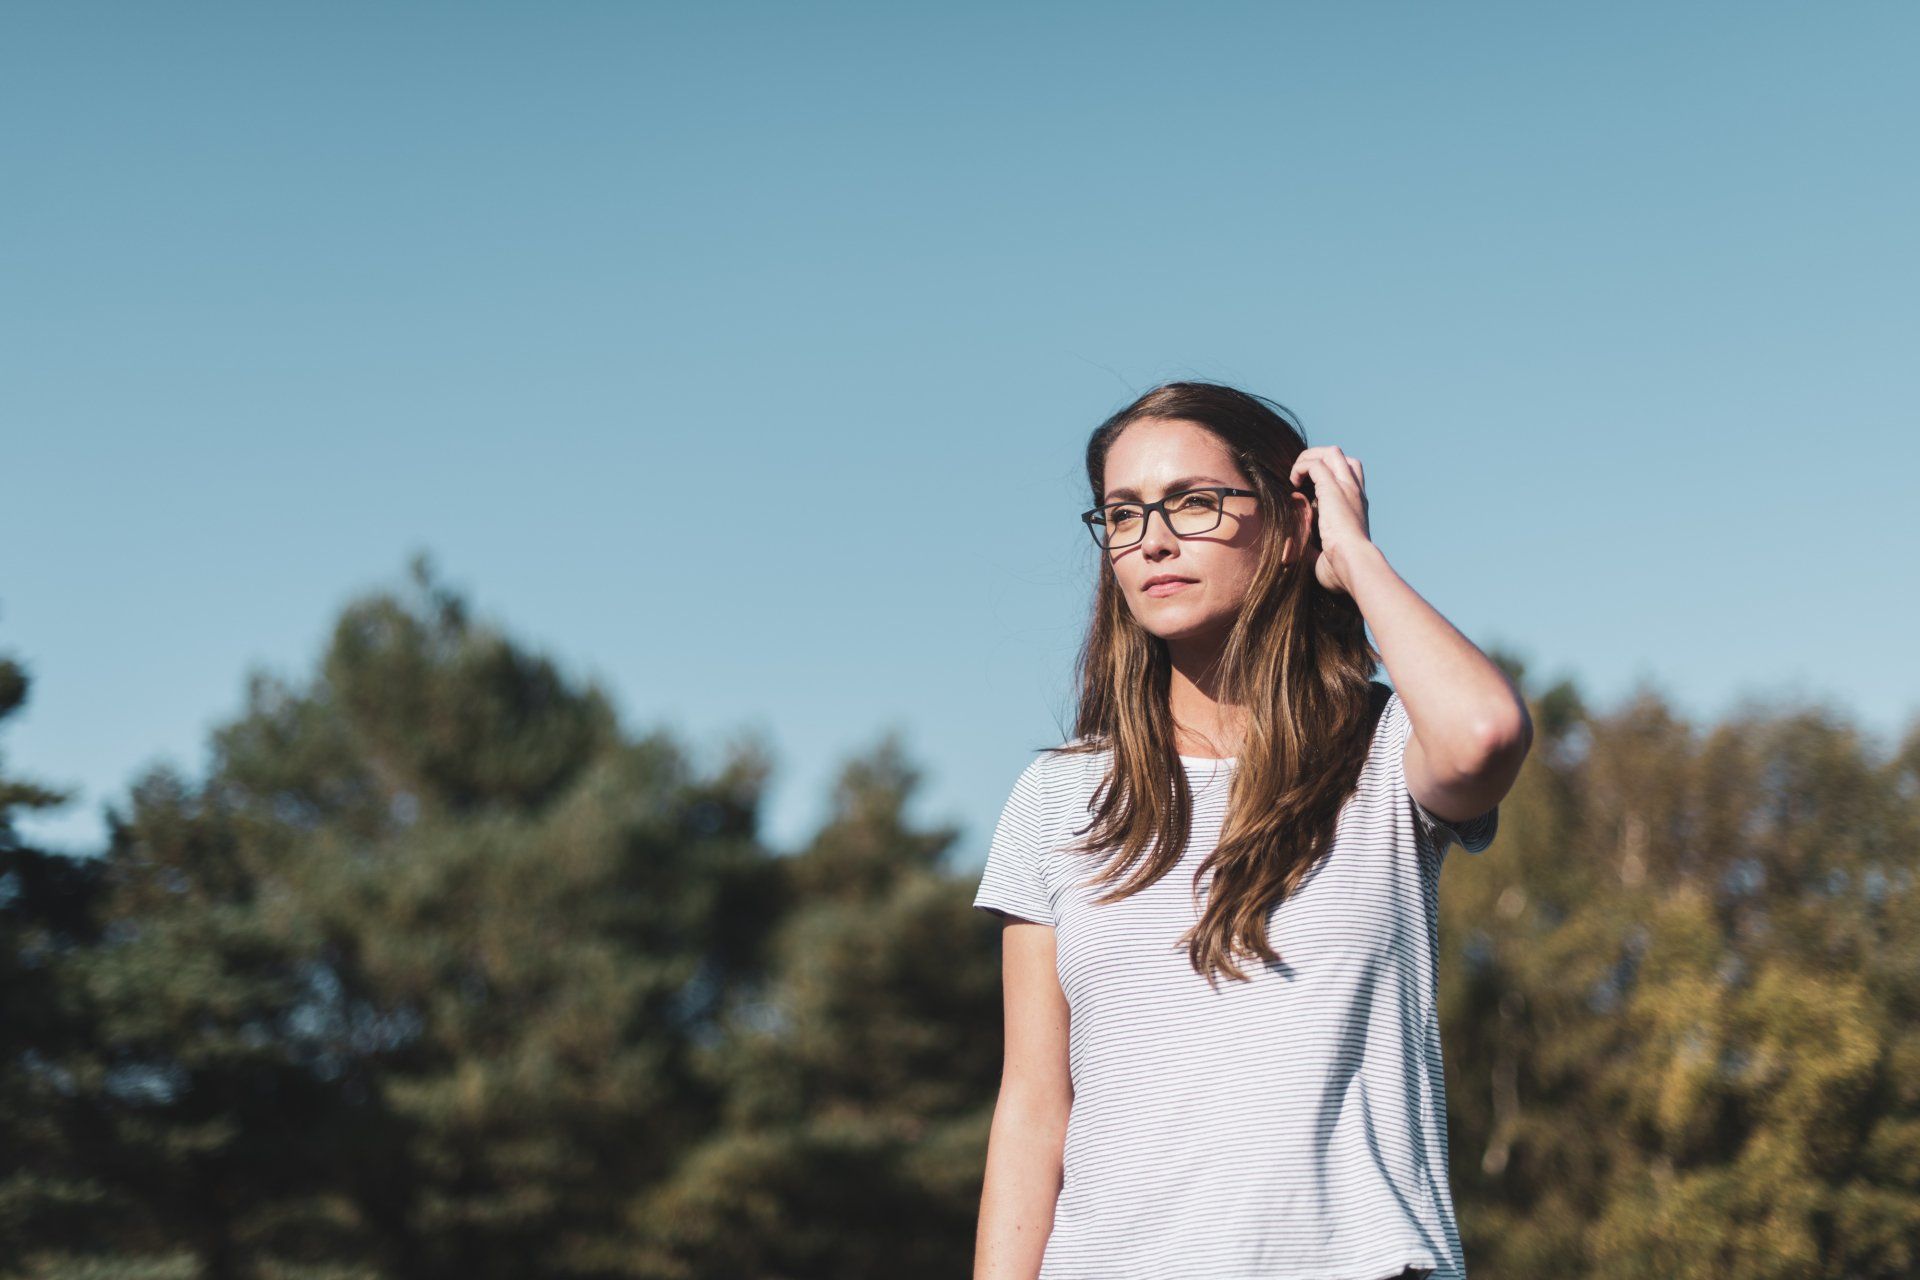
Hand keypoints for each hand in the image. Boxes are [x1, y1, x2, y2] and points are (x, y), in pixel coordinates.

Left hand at [1287, 445, 1372, 594]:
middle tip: (1300, 477)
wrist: (1356, 565)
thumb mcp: (1322, 554)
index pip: (1347, 474)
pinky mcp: (1334, 490)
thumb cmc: (1342, 569)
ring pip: (1330, 452)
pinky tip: (1293, 484)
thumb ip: (1308, 544)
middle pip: (1340, 457)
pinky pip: (1315, 464)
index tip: (1307, 491)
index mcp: (1356, 506)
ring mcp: (1346, 488)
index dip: (1326, 474)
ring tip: (1295, 477)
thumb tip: (1289, 541)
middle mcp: (1354, 492)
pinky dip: (1300, 468)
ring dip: (1308, 458)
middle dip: (1316, 458)